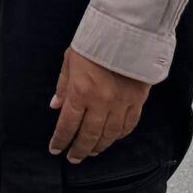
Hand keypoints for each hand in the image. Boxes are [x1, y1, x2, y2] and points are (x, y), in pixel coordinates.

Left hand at [47, 48, 149, 163]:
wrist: (126, 34)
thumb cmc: (94, 44)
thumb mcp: (69, 62)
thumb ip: (63, 87)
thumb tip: (55, 107)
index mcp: (81, 92)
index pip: (68, 124)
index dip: (61, 140)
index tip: (56, 150)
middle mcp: (101, 102)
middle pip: (89, 135)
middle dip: (80, 149)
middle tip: (73, 158)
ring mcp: (121, 103)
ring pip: (110, 134)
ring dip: (99, 146)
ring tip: (92, 152)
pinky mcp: (138, 101)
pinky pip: (129, 125)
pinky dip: (119, 136)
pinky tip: (113, 139)